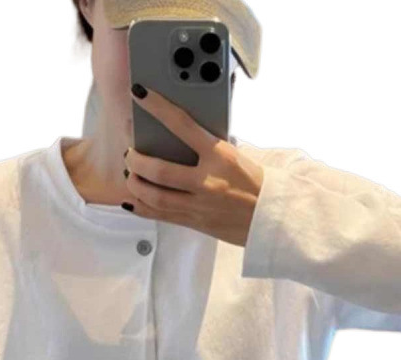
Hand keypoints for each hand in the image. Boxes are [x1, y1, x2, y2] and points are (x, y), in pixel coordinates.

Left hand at [122, 83, 264, 246]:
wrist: (270, 218)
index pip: (183, 126)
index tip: (140, 94)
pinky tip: (131, 200)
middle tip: (130, 153)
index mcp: (221, 157)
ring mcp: (200, 206)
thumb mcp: (236, 156)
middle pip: (160, 171)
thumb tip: (181, 128)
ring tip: (130, 175)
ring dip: (136, 185)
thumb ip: (209, 145)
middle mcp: (208, 182)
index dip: (158, 107)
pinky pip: (161, 216)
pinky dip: (141, 207)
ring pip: (156, 197)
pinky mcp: (196, 223)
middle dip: (136, 160)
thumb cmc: (255, 183)